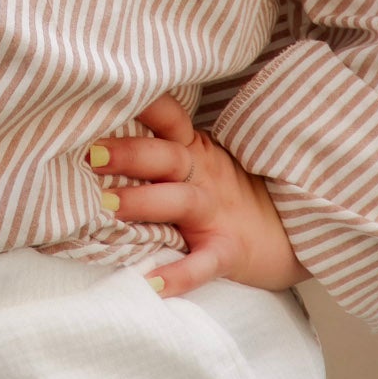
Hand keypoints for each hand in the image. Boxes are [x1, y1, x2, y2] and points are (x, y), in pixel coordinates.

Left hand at [86, 92, 309, 298]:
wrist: (286, 234)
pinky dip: (180, 275)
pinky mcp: (228, 251)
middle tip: (91, 155)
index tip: (106, 95)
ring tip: (106, 206)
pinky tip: (152, 284)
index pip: (169, 118)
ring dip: (143, 201)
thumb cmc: (223, 193)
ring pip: (181, 202)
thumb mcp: (198, 161)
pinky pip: (204, 264)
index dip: (143, 105)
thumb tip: (92, 137)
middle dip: (130, 153)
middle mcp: (204, 176)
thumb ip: (157, 148)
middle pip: (168, 156)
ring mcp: (217, 214)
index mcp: (194, 149)